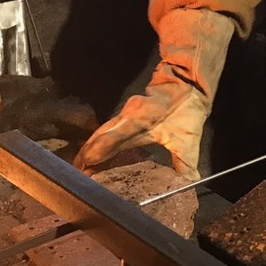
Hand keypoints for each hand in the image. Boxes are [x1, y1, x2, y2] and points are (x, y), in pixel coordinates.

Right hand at [73, 76, 209, 180]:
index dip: (97, 153)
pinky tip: (94, 158)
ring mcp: (123, 115)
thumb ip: (186, 161)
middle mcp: (126, 116)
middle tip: (75, 178)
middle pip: (98, 137)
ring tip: (80, 171)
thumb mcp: (189, 136)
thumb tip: (190, 184)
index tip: (84, 168)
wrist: (186, 81)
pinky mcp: (124, 116)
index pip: (112, 138)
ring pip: (99, 134)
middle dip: (85, 156)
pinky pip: (105, 131)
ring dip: (88, 151)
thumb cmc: (187, 108)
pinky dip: (96, 145)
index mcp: (139, 120)